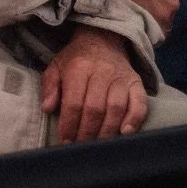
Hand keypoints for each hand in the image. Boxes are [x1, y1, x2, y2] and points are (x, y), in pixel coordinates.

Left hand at [41, 26, 147, 143]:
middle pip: (95, 108)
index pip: (74, 102)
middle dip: (87, 132)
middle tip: (81, 147)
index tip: (65, 140)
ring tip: (98, 146)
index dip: (69, 124)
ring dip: (106, 131)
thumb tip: (47, 108)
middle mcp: (101, 72)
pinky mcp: (136, 82)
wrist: (103, 40)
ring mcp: (121, 78)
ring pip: (116, 108)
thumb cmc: (76, 59)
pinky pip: (139, 103)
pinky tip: (125, 133)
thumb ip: (50, 87)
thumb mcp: (56, 67)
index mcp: (78, 68)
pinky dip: (134, 119)